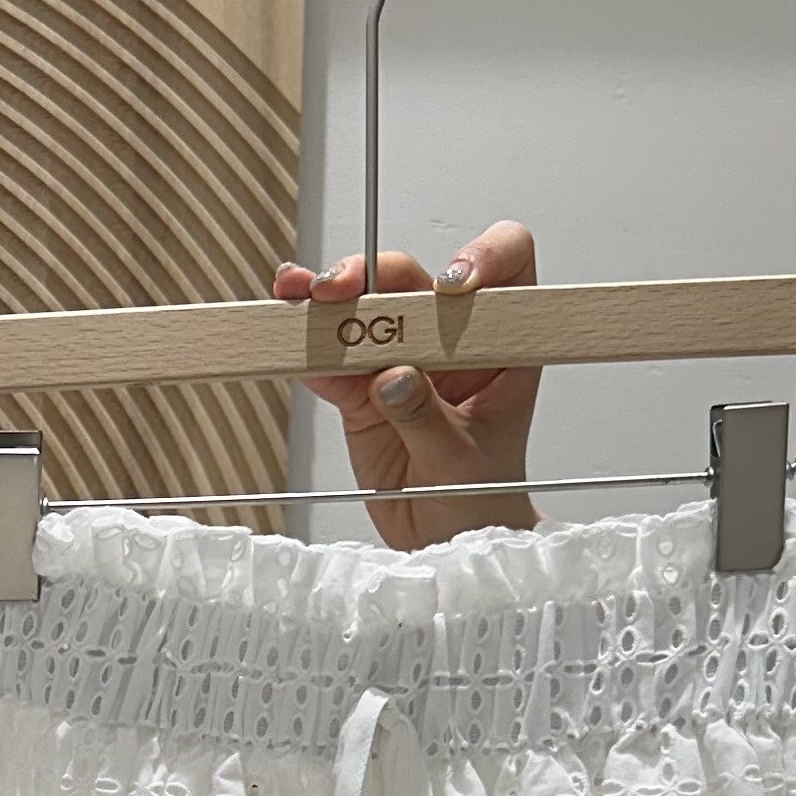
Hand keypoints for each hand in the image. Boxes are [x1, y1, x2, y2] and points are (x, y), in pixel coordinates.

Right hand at [271, 220, 541, 550]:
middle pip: (413, 279)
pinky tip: (287, 332)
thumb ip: (427, 418)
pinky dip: (305, 345)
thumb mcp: (463, 462)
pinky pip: (330, 359)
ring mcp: (401, 361)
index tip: (451, 285)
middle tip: (342, 289)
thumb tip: (393, 378)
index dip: (484, 257)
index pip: (507, 269)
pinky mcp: (361, 391)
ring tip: (299, 293)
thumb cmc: (480, 496)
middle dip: (376, 273)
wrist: (446, 539)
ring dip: (330, 296)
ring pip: (365, 308)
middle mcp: (450, 342)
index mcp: (500, 346)